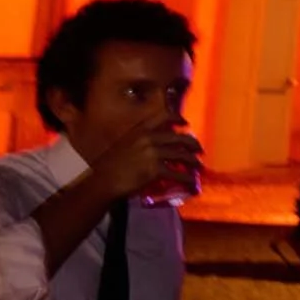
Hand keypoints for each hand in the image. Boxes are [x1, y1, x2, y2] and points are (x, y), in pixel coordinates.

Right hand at [87, 111, 201, 203]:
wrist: (101, 182)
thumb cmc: (108, 166)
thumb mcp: (123, 145)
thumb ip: (140, 140)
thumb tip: (157, 143)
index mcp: (139, 130)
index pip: (163, 116)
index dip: (177, 118)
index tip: (185, 122)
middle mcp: (148, 138)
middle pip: (178, 138)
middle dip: (192, 144)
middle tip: (199, 149)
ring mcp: (152, 153)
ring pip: (180, 155)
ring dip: (192, 161)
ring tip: (198, 166)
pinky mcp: (154, 170)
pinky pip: (176, 173)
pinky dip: (186, 178)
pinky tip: (192, 181)